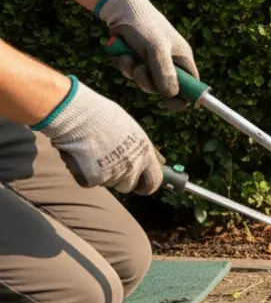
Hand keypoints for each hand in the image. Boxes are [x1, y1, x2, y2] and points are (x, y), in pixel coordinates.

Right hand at [35, 77, 162, 194]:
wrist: (76, 116)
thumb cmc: (103, 117)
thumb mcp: (133, 130)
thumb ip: (146, 149)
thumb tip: (162, 161)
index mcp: (145, 154)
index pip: (154, 182)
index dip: (146, 185)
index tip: (139, 184)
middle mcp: (132, 167)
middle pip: (128, 186)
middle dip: (120, 180)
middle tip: (109, 163)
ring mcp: (113, 175)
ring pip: (108, 184)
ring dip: (102, 175)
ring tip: (93, 153)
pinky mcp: (93, 179)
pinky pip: (89, 182)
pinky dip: (84, 174)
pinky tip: (81, 157)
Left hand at [97, 0, 198, 101]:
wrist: (120, 10)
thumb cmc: (144, 26)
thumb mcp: (156, 49)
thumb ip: (164, 72)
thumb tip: (171, 95)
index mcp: (181, 60)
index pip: (190, 86)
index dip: (183, 97)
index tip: (169, 103)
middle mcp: (168, 63)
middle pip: (163, 89)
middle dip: (148, 82)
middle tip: (140, 69)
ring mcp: (151, 63)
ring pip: (143, 82)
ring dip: (132, 72)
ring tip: (127, 56)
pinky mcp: (135, 60)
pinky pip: (129, 74)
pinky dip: (122, 66)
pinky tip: (120, 53)